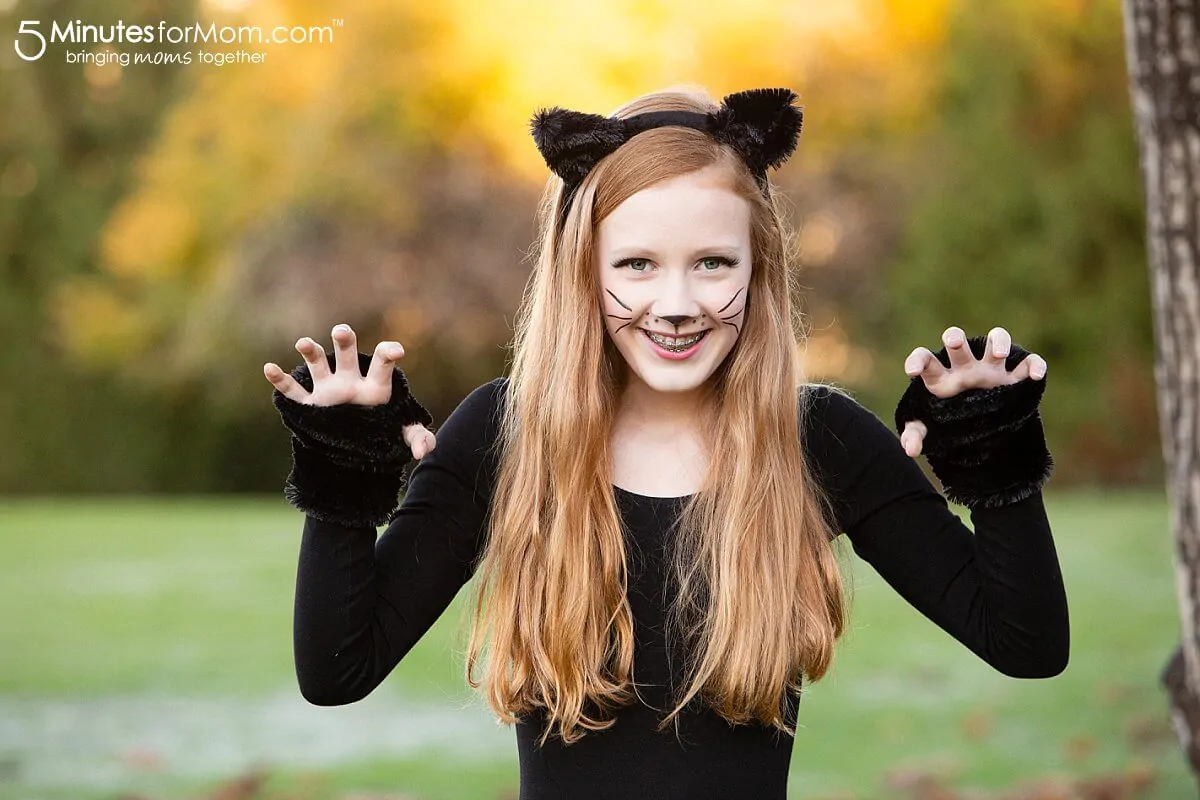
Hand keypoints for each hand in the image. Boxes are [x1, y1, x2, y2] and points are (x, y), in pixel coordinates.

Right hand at [263, 323, 436, 458]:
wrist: (356, 448)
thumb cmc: (382, 434)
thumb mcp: (402, 437)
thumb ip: (417, 439)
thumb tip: (424, 450)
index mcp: (375, 386)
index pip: (383, 363)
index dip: (388, 353)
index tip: (396, 350)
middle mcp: (350, 380)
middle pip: (347, 354)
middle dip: (344, 341)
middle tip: (341, 332)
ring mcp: (328, 390)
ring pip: (317, 364)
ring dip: (310, 352)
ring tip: (303, 343)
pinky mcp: (311, 405)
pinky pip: (292, 391)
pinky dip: (279, 380)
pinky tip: (269, 368)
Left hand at [899, 326, 1046, 458]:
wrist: (981, 429)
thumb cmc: (949, 422)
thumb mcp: (931, 428)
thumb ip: (916, 435)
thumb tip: (910, 450)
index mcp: (941, 378)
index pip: (925, 360)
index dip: (917, 360)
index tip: (912, 371)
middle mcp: (965, 368)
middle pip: (957, 344)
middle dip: (955, 338)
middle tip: (953, 341)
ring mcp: (991, 370)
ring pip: (995, 341)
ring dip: (998, 341)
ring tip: (998, 354)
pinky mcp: (1015, 379)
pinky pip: (1028, 364)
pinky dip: (1035, 365)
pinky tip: (1035, 375)